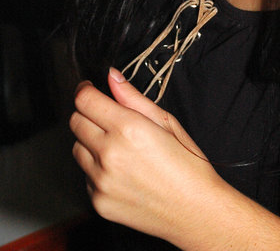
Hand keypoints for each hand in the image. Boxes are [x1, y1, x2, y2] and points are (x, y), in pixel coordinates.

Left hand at [70, 70, 224, 246]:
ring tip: (119, 147)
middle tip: (108, 118)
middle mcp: (110, 154)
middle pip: (76, 122)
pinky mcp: (99, 202)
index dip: (85, 90)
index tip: (88, 89)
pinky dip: (97, 169)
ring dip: (90, 142)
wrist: (195, 210)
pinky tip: (122, 171)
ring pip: (77, 149)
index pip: (85, 101)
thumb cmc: (187, 165)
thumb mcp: (166, 122)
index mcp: (128, 129)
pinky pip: (86, 176)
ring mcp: (101, 181)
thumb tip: (112, 77)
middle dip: (88, 114)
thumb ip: (133, 98)